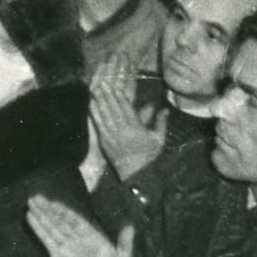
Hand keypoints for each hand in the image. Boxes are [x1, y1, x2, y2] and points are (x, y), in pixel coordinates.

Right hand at [25, 197, 134, 256]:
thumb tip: (130, 226)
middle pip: (61, 221)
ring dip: (41, 216)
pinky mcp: (58, 256)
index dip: (64, 211)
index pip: (76, 221)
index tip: (52, 202)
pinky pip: (47, 240)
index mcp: (92, 236)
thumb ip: (124, 244)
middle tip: (35, 198)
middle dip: (48, 209)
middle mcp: (77, 238)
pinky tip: (31, 219)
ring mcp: (67, 246)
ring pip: (52, 228)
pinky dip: (39, 230)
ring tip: (30, 204)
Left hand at [88, 63, 166, 183]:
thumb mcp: (158, 139)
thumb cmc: (148, 155)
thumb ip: (161, 122)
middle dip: (108, 95)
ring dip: (100, 101)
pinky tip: (90, 104)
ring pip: (105, 115)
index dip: (120, 96)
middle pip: (114, 109)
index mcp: (136, 129)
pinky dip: (94, 113)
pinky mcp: (104, 140)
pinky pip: (98, 124)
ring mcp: (112, 135)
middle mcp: (123, 130)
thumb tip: (165, 109)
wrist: (136, 173)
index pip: (127, 109)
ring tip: (96, 89)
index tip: (116, 86)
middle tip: (103, 83)